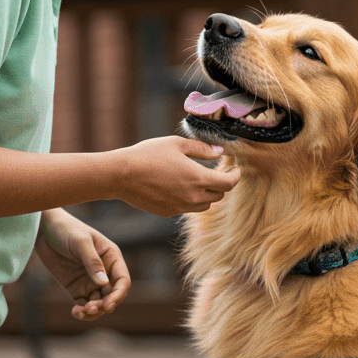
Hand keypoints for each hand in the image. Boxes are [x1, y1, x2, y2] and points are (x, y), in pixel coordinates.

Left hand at [36, 208, 131, 319]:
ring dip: (93, 311)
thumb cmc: (66, 229)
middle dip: (104, 306)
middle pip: (111, 295)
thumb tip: (104, 283)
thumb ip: (92, 262)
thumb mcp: (80, 242)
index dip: (118, 295)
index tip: (107, 305)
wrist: (44, 230)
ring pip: (98, 303)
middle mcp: (104, 271)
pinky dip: (82, 312)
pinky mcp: (76, 288)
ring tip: (80, 311)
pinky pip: (83, 304)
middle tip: (90, 308)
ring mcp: (90, 281)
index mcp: (111, 257)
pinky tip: (75, 312)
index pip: (122, 281)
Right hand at [113, 137, 240, 216]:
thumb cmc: (148, 155)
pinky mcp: (168, 213)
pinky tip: (180, 186)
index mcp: (198, 178)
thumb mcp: (176, 144)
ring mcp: (180, 207)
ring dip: (207, 193)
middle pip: (219, 195)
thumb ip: (201, 149)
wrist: (121, 175)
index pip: (229, 183)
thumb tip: (219, 152)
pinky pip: (187, 208)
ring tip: (199, 179)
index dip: (235, 176)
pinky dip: (190, 199)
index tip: (235, 168)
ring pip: (204, 205)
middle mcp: (192, 197)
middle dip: (222, 183)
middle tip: (218, 171)